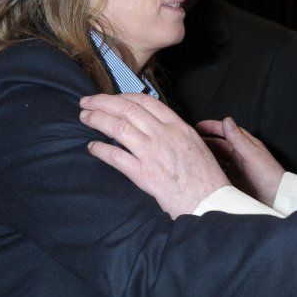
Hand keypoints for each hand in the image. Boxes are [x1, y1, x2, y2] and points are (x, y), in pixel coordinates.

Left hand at [79, 93, 230, 216]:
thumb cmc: (206, 177)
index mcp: (178, 126)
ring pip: (118, 128)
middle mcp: (164, 135)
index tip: (111, 98)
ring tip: (85, 117)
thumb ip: (176, 134)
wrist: (210, 200)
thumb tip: (158, 128)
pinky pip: (116, 157)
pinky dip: (101, 150)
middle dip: (103, 102)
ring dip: (97, 120)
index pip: (146, 102)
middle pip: (127, 109)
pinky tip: (92, 147)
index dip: (123, 96)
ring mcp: (153, 154)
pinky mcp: (144, 175)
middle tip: (87, 102)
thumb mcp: (196, 145)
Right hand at [197, 118, 284, 206]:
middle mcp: (239, 155)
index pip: (226, 131)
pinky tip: (200, 172)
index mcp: (245, 145)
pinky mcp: (233, 181)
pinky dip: (209, 171)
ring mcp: (235, 168)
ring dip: (205, 157)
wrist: (275, 198)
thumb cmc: (268, 175)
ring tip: (190, 157)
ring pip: (216, 159)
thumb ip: (238, 139)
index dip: (212, 127)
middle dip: (204, 142)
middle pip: (218, 145)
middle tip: (188, 142)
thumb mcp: (252, 155)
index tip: (197, 126)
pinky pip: (218, 173)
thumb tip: (227, 121)